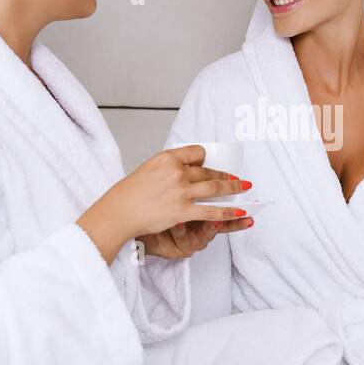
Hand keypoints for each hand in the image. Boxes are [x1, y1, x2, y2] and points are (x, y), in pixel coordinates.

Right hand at [77, 145, 249, 262]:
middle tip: (237, 178)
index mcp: (166, 158)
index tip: (210, 164)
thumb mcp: (147, 169)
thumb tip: (185, 170)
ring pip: (214, 188)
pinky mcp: (183, 210)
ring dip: (233, 188)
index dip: (205, 159)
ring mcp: (180, 191)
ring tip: (245, 188)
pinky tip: (239, 211)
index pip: (196, 152)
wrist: (118, 212)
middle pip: (207, 171)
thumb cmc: (128, 194)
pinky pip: (211, 210)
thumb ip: (167, 168)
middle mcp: (176, 172)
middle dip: (225, 176)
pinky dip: (227, 211)